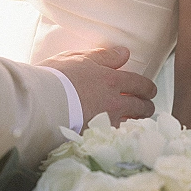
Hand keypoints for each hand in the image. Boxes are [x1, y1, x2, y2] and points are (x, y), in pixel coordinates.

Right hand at [41, 46, 155, 127]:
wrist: (41, 102)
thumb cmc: (55, 77)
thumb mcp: (78, 58)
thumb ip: (103, 56)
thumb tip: (124, 53)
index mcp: (111, 80)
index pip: (140, 84)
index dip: (148, 88)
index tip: (150, 91)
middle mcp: (114, 102)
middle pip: (141, 106)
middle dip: (147, 107)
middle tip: (146, 107)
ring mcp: (106, 121)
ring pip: (132, 124)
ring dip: (135, 122)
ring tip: (133, 122)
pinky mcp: (96, 137)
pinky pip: (116, 136)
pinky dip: (119, 135)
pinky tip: (116, 135)